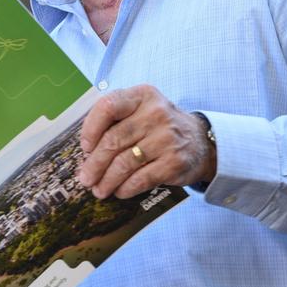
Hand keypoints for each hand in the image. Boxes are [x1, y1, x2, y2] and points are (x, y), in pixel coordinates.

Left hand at [77, 84, 214, 197]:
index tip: (85, 147)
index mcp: (142, 96)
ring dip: (107, 180)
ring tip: (98, 190)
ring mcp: (167, 138)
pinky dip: (126, 188)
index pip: (108, 106)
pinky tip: (119, 191)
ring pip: (125, 163)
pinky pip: (141, 179)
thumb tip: (86, 152)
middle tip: (85, 179)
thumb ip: (116, 120)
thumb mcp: (142, 110)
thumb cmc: (159, 126)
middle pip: (113, 140)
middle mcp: (155, 113)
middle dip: (94, 164)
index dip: (91, 128)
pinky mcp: (174, 162)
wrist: (200, 141)